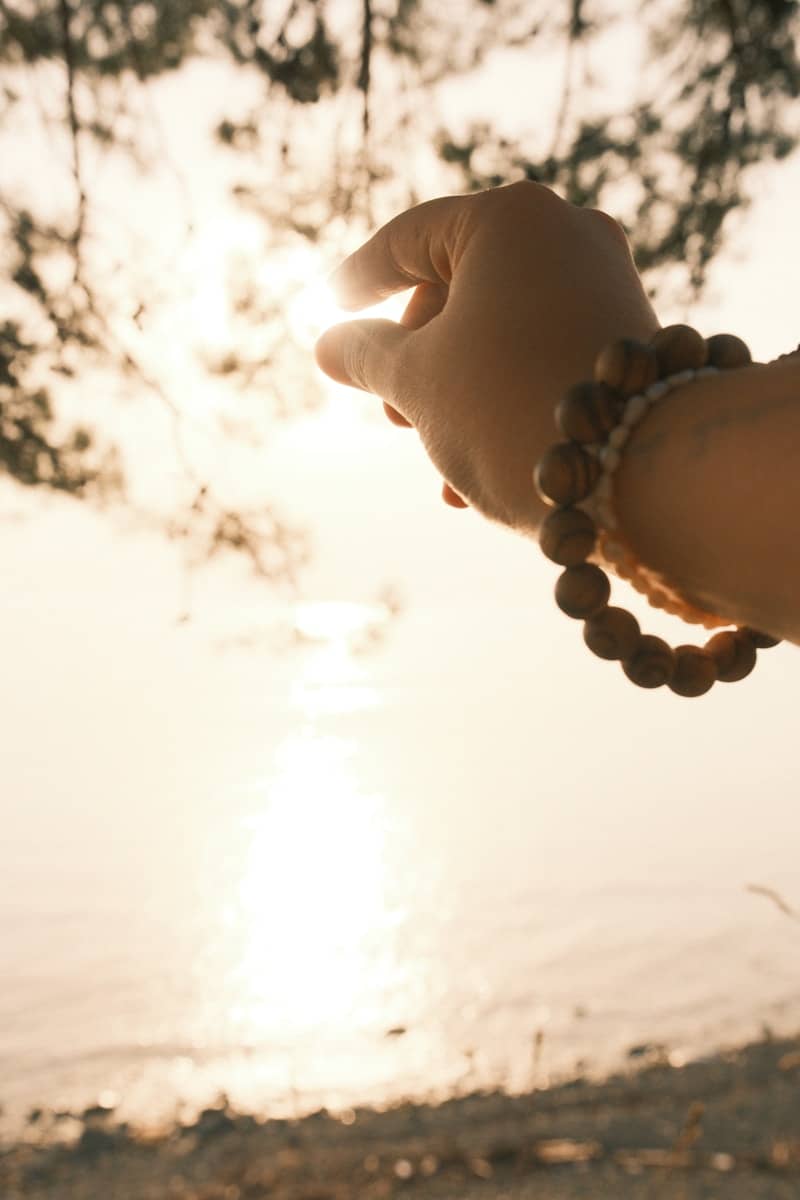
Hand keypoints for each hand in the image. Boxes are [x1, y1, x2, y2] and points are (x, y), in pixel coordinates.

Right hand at [315, 181, 659, 534]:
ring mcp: (607, 282)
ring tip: (436, 464)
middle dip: (416, 359)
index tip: (327, 308)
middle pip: (458, 288)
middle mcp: (569, 233)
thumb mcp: (416, 382)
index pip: (408, 239)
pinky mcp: (630, 334)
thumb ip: (363, 354)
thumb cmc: (509, 410)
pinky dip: (504, 396)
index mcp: (510, 219)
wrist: (640, 476)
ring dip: (455, 394)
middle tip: (392, 415)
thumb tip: (327, 343)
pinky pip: (543, 354)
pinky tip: (479, 471)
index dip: (357, 280)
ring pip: (500, 331)